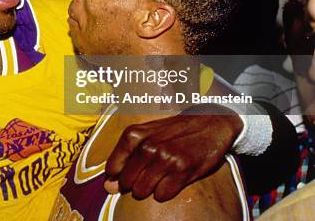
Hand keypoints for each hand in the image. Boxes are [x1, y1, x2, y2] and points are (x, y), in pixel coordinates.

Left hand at [104, 105, 242, 201]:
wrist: (210, 123)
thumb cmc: (174, 131)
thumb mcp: (146, 136)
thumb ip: (125, 160)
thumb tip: (108, 187)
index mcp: (134, 135)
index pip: (112, 168)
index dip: (118, 175)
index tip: (129, 172)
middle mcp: (148, 146)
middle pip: (126, 182)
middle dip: (134, 183)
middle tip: (148, 173)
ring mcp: (165, 158)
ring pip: (142, 191)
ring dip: (149, 189)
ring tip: (160, 176)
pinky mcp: (182, 169)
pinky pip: (162, 195)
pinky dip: (165, 192)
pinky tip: (173, 179)